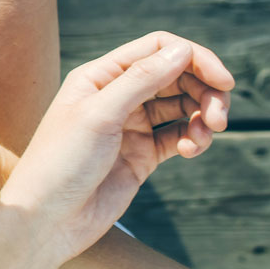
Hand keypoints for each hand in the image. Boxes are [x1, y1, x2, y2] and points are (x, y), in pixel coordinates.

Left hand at [0, 32, 232, 264]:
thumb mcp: (99, 115)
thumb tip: (182, 49)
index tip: (223, 80)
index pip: (157, 48)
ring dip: (203, 116)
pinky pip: (179, 135)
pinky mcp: (141, 155)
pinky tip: (190, 150)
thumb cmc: (60, 163)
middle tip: (220, 117)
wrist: (47, 220)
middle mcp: (115, 96)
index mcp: (99, 76)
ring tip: (206, 135)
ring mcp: (129, 126)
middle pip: (176, 75)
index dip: (194, 57)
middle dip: (205, 90)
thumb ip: (140, 80)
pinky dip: (193, 138)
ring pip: (182, 106)